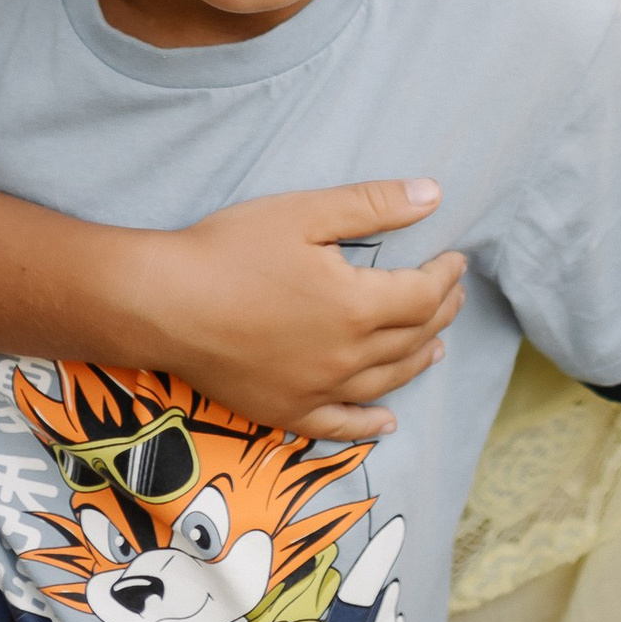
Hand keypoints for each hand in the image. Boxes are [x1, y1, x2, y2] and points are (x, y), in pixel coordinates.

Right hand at [130, 183, 465, 440]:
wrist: (165, 304)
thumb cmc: (232, 249)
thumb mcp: (305, 212)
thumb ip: (373, 206)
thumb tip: (433, 195)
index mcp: (357, 307)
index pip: (422, 295)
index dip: (445, 277)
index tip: (455, 259)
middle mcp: (346, 358)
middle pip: (411, 339)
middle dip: (439, 313)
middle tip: (452, 295)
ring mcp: (317, 391)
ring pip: (385, 382)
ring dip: (416, 361)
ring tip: (435, 346)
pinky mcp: (286, 412)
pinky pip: (340, 426)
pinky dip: (369, 424)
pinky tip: (386, 422)